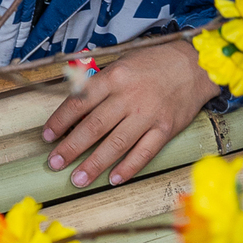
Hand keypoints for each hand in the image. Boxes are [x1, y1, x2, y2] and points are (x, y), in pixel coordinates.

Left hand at [40, 35, 212, 186]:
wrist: (194, 66)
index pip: (80, 101)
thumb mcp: (122, 63)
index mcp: (115, 77)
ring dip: (94, 164)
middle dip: (71, 147)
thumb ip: (99, 84)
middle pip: (94, 126)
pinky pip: (144, 153)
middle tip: (55, 163)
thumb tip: (74, 108)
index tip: (47, 136)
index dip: (61, 121)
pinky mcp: (166, 129)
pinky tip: (113, 179)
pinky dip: (128, 168)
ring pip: (116, 144)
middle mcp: (130, 96)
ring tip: (77, 179)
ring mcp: (149, 114)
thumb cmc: (154, 63)